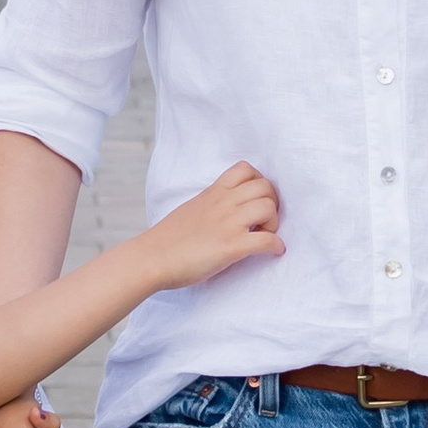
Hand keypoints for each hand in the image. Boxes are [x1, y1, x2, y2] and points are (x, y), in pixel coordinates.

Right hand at [143, 162, 283, 289]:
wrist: (151, 258)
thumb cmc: (167, 239)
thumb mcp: (191, 209)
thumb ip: (211, 204)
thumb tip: (224, 212)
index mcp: (213, 193)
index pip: (245, 169)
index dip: (259, 181)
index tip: (256, 199)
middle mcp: (223, 204)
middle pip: (265, 186)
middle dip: (272, 203)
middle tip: (264, 221)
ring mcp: (228, 224)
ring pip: (269, 208)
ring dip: (274, 223)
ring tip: (264, 234)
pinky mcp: (231, 247)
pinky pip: (267, 240)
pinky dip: (276, 246)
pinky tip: (272, 252)